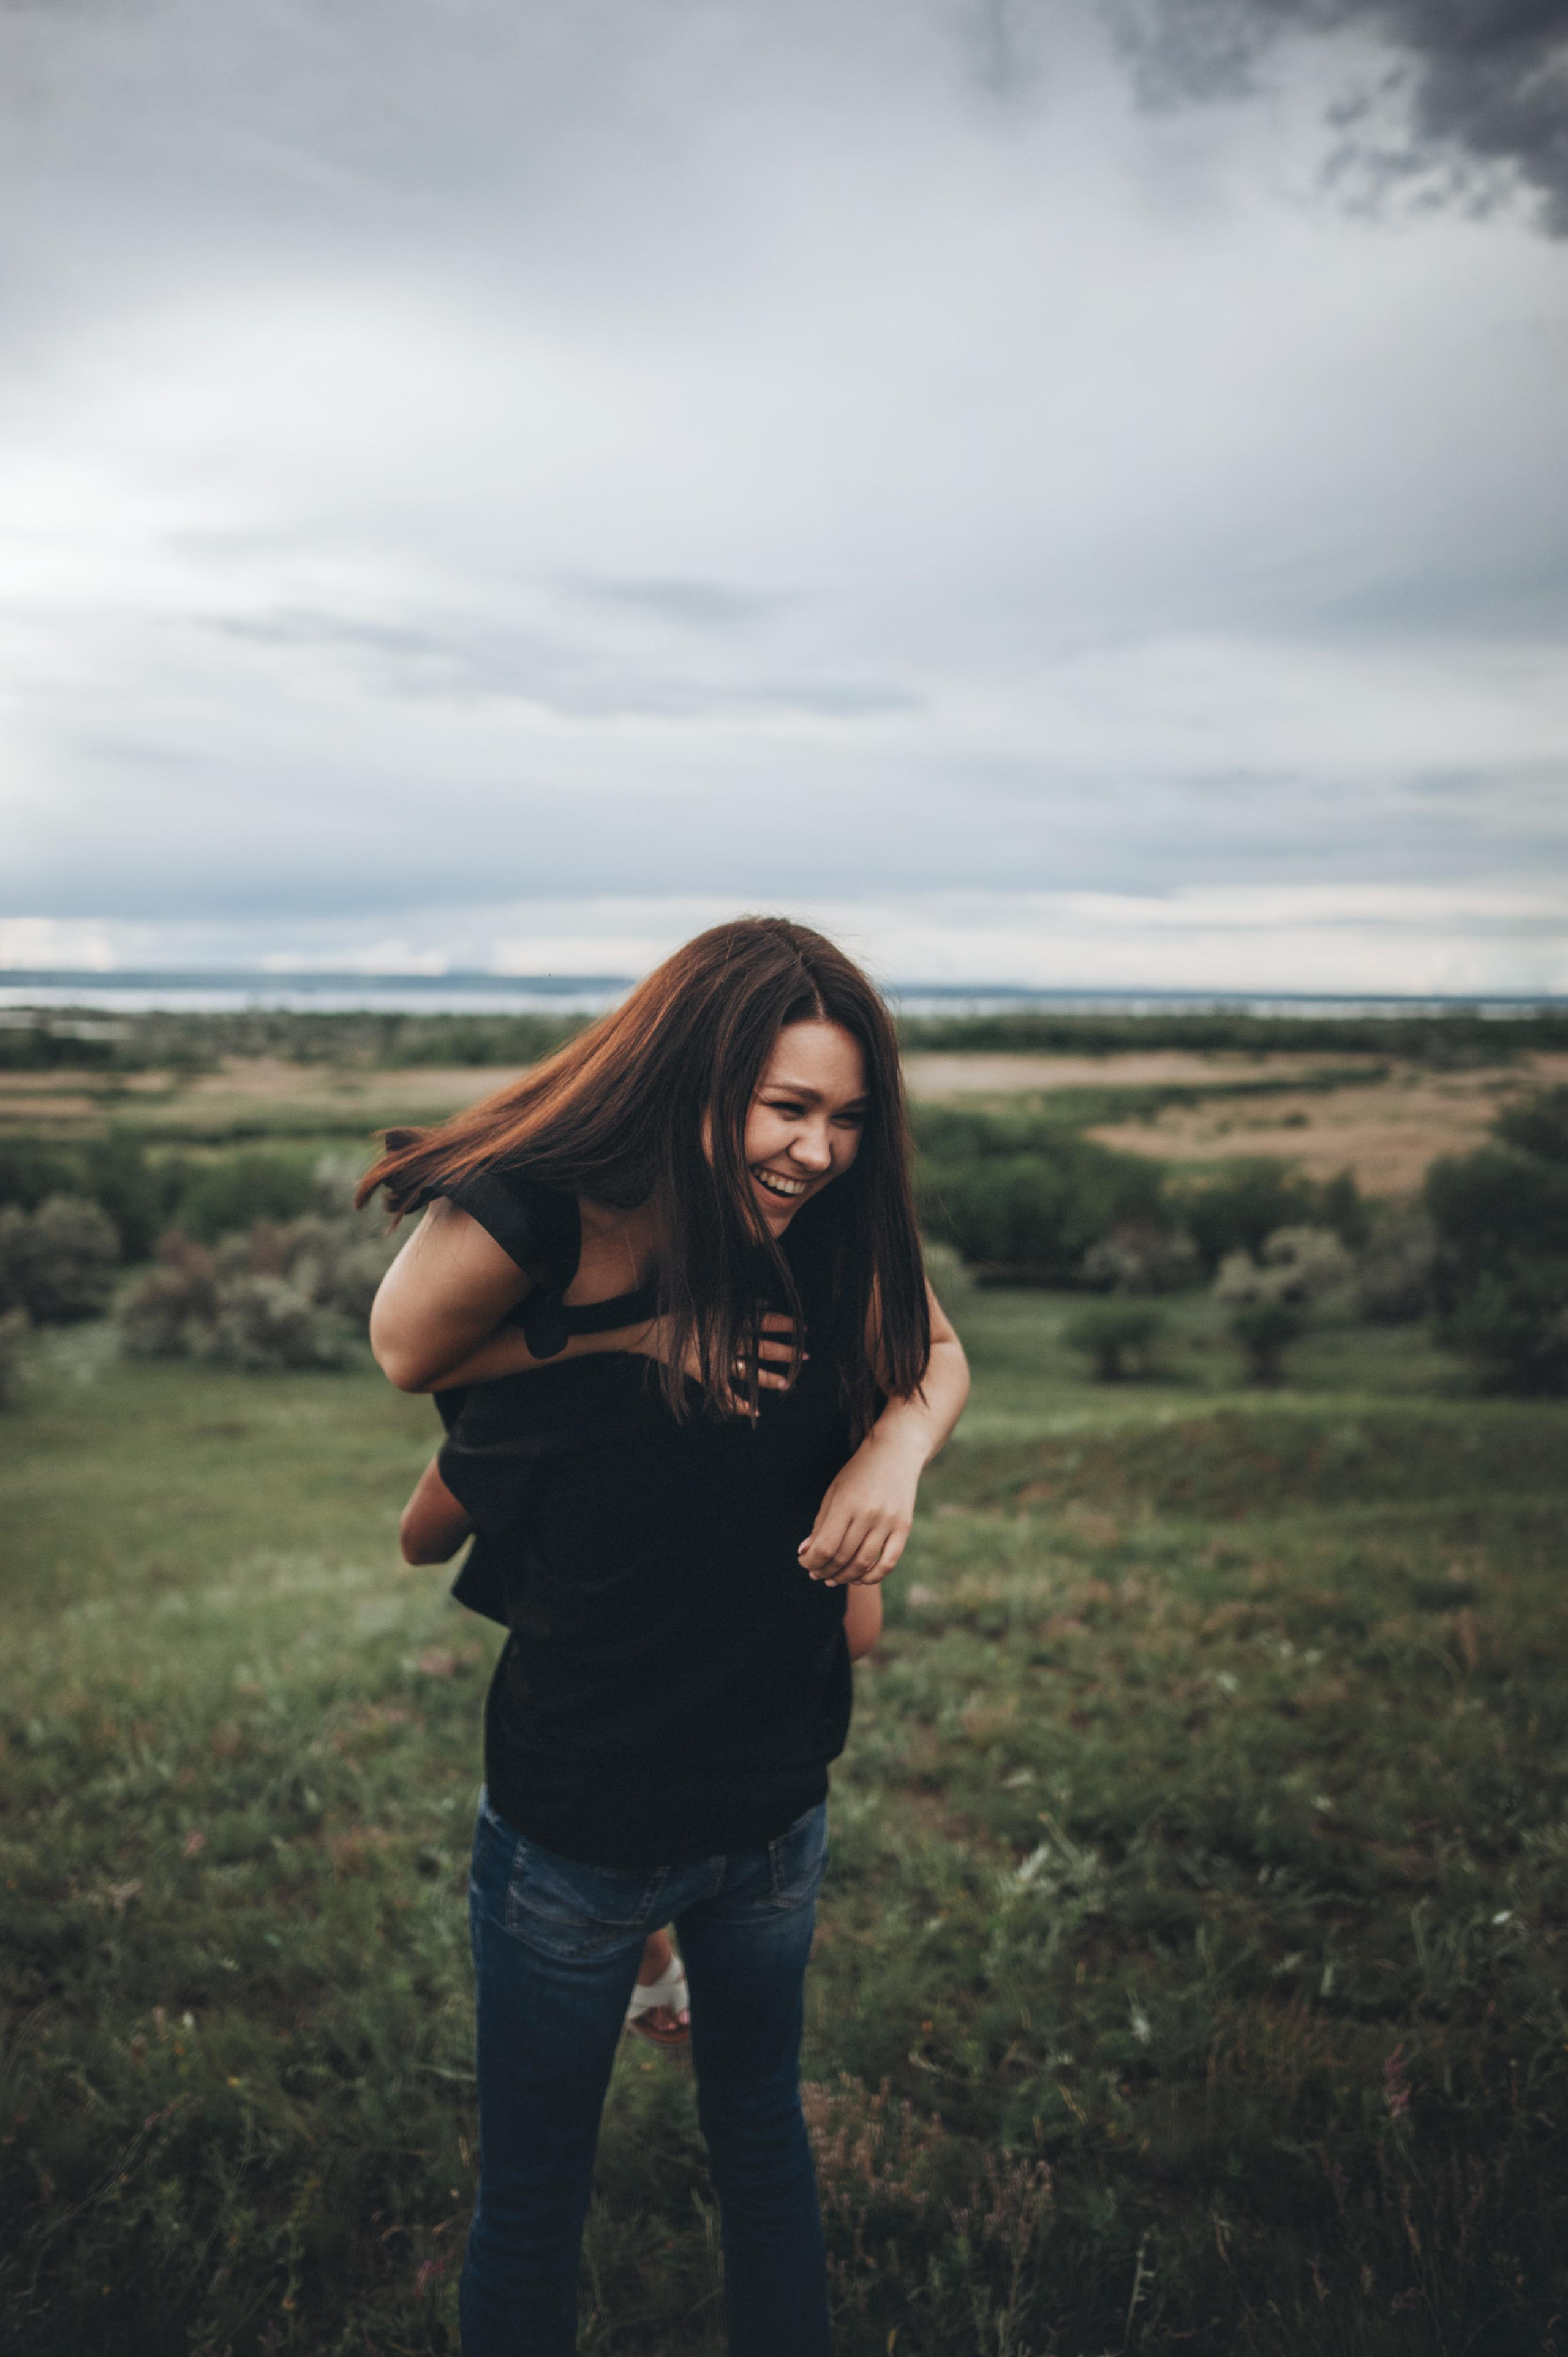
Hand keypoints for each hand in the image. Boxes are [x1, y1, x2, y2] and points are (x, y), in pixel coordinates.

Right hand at [627, 1308, 801, 1416]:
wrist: (649, 1325)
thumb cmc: (682, 1307)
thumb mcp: (713, 1298)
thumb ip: (740, 1301)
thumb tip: (766, 1302)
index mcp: (731, 1320)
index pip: (766, 1321)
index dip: (787, 1324)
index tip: (804, 1328)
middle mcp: (727, 1341)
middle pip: (763, 1348)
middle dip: (787, 1352)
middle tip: (807, 1356)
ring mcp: (716, 1360)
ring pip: (749, 1372)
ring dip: (769, 1378)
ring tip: (787, 1384)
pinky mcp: (703, 1374)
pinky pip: (723, 1393)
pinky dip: (737, 1404)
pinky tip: (754, 1411)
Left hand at [797, 1432, 920, 1585]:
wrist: (896, 1453)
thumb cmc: (858, 1472)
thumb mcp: (834, 1492)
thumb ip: (820, 1524)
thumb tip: (805, 1553)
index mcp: (846, 1503)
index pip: (824, 1546)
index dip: (811, 1561)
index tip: (804, 1562)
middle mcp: (869, 1514)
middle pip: (842, 1557)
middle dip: (824, 1570)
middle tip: (816, 1573)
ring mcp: (889, 1522)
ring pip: (863, 1564)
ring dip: (844, 1577)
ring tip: (833, 1578)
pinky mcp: (904, 1527)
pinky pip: (888, 1563)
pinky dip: (871, 1577)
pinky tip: (857, 1578)